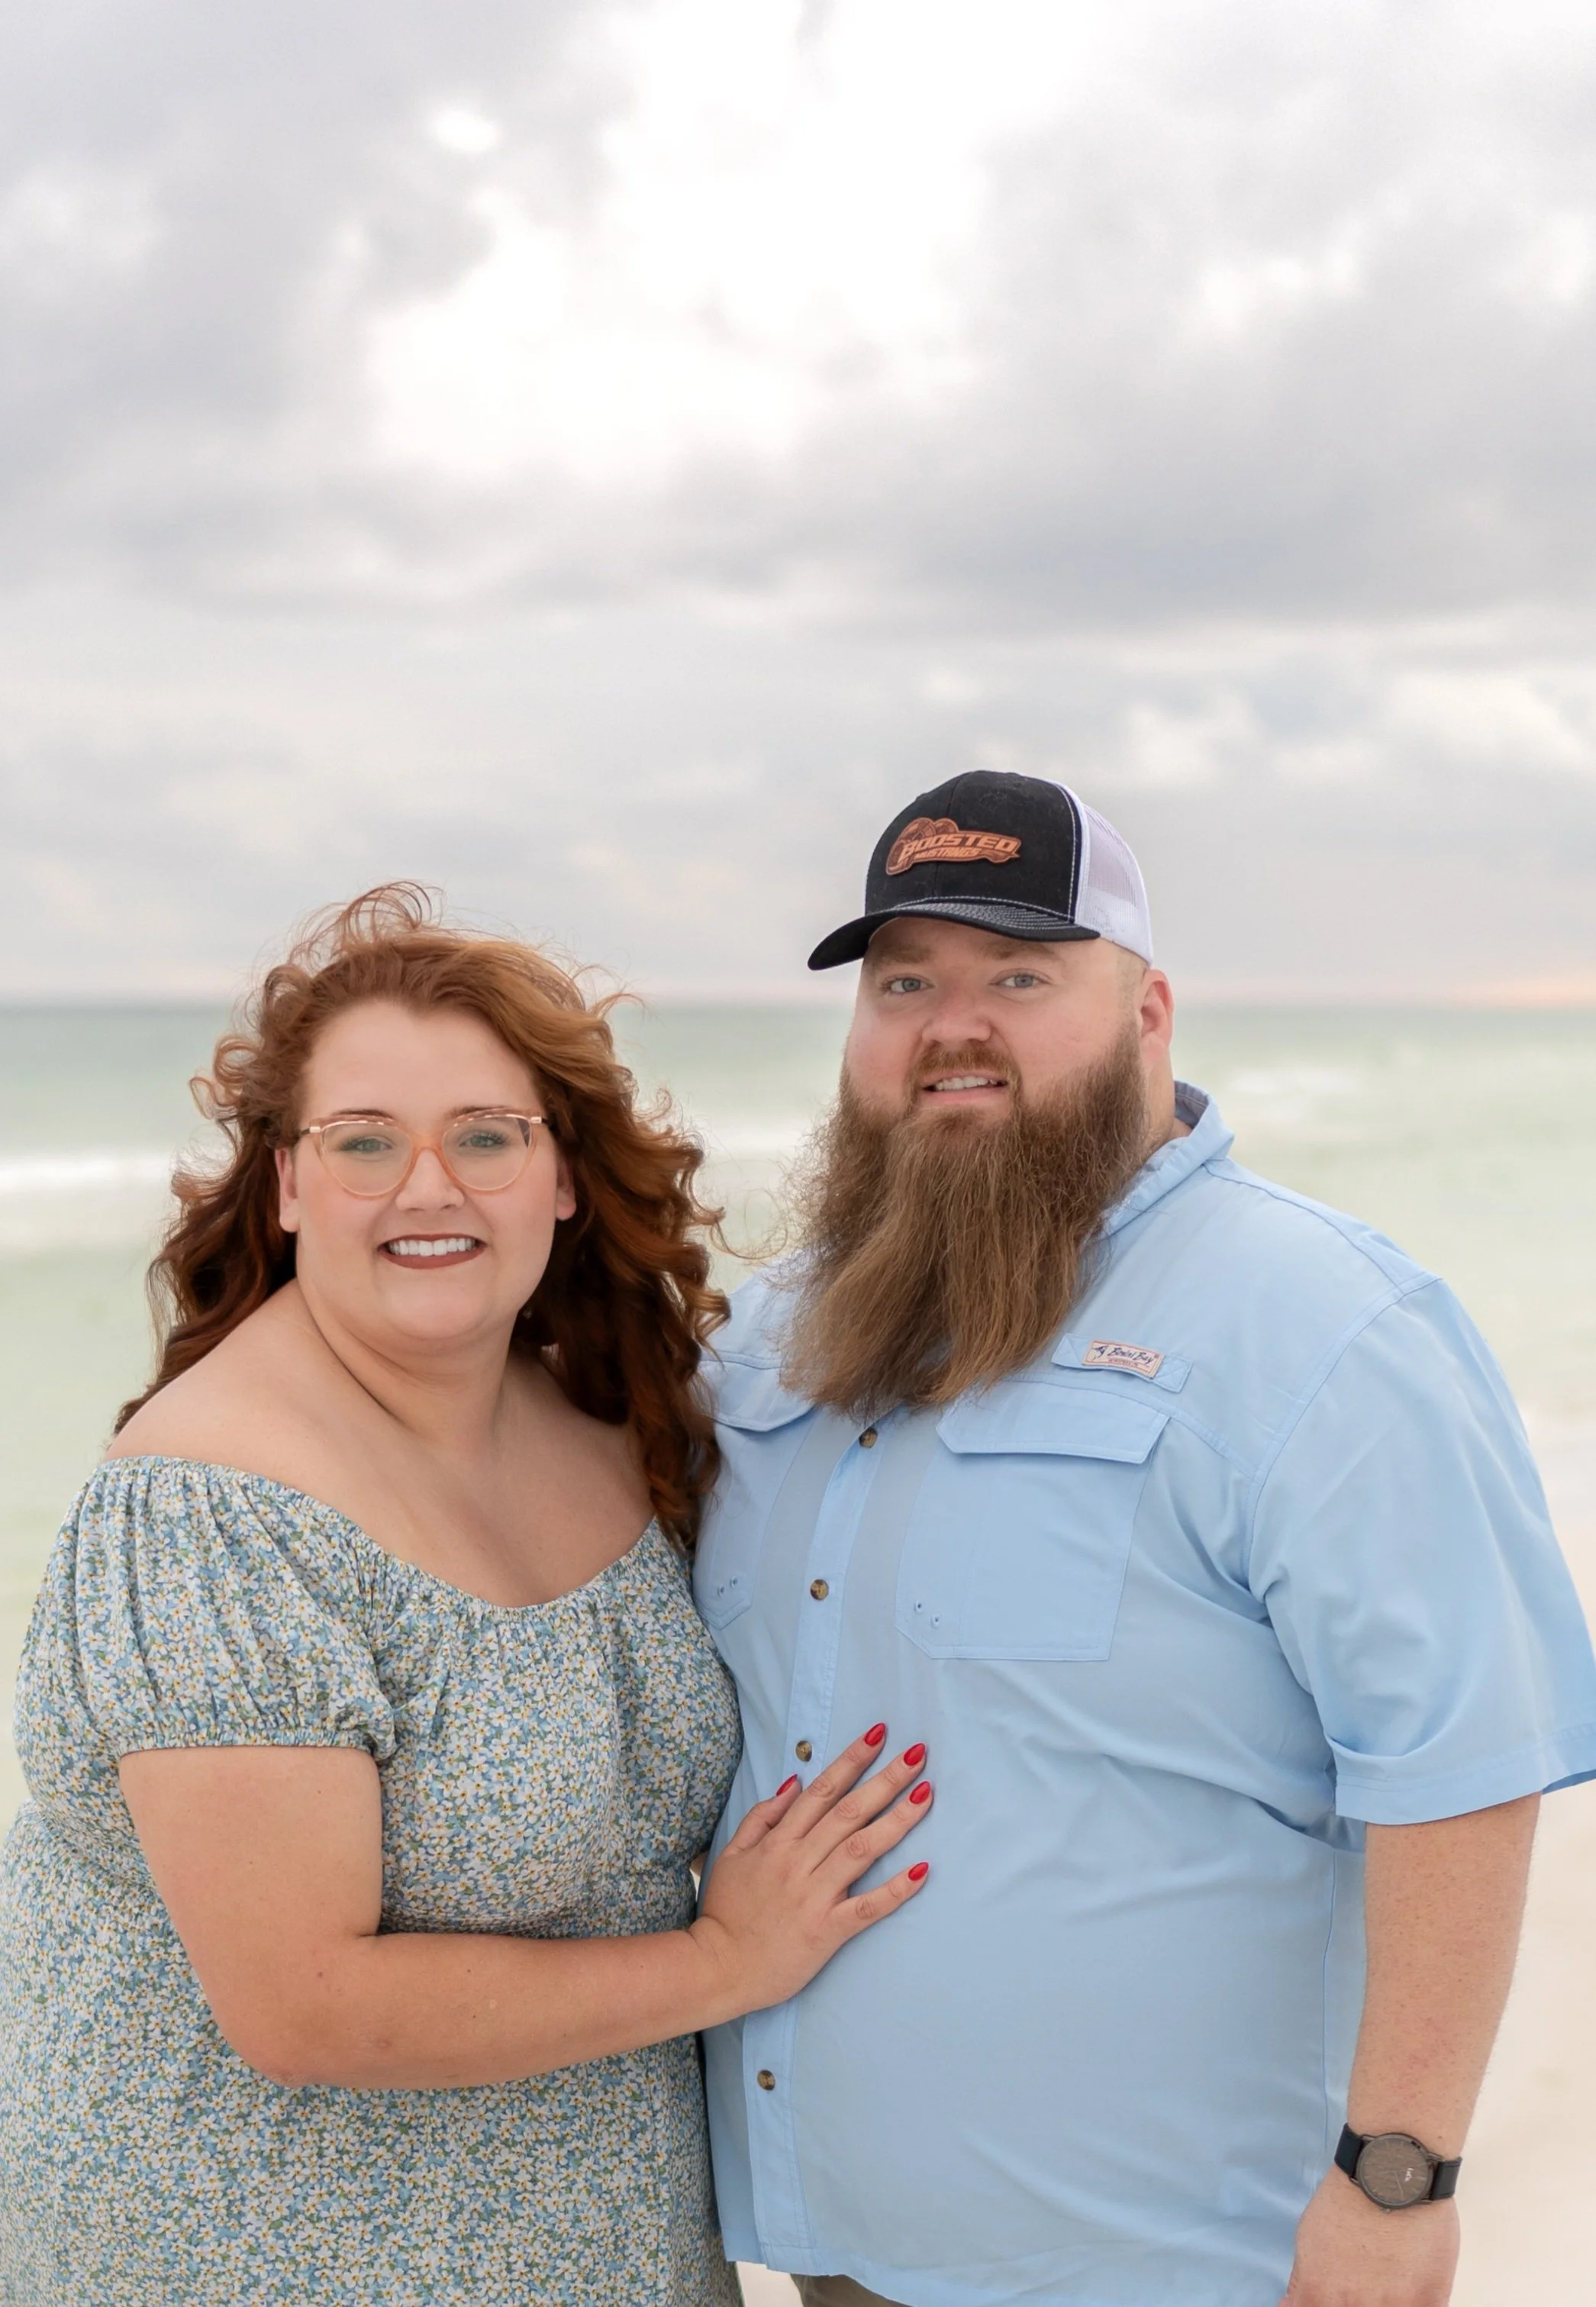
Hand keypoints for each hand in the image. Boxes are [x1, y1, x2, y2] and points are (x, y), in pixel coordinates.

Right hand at [691, 1725, 930, 2017]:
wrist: (716, 1968)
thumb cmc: (725, 1912)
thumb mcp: (731, 1854)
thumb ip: (762, 1817)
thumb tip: (795, 1783)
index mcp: (778, 1841)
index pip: (822, 1791)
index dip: (852, 1760)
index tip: (879, 1735)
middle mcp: (799, 1861)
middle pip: (849, 1811)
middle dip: (885, 1780)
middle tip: (918, 1755)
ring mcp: (814, 1895)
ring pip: (861, 1849)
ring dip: (897, 1821)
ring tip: (925, 1795)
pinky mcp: (826, 1930)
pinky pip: (866, 1907)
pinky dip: (895, 1890)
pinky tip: (921, 1871)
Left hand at [1281, 2171, 1458, 2306]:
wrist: (1390, 2171)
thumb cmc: (1347, 2197)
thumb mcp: (1308, 2237)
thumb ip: (1303, 2281)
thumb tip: (1288, 2306)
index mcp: (1319, 2293)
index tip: (1327, 2298)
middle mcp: (1354, 2305)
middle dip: (1350, 2302)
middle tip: (1359, 2283)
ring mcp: (1394, 2306)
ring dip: (1384, 2302)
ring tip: (1385, 2280)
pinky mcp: (1429, 2300)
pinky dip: (1413, 2303)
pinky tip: (1408, 2290)